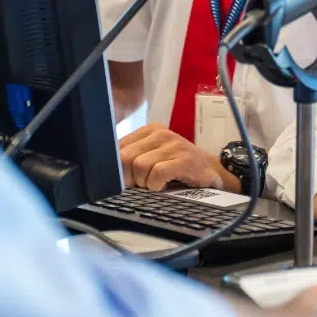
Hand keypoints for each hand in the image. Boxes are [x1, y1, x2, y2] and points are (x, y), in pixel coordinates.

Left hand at [118, 123, 239, 191]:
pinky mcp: (183, 160)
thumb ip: (132, 157)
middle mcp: (160, 133)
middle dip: (130, 178)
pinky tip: (164, 186)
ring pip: (139, 167)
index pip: (117, 148)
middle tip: (143, 184)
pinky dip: (157, 186)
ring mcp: (173, 145)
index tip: (128, 179)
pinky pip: (157, 175)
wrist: (210, 172)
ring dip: (145, 183)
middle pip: (125, 158)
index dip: (118, 169)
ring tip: (156, 184)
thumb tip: (106, 170)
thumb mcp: (153, 156)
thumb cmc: (176, 167)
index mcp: (148, 131)